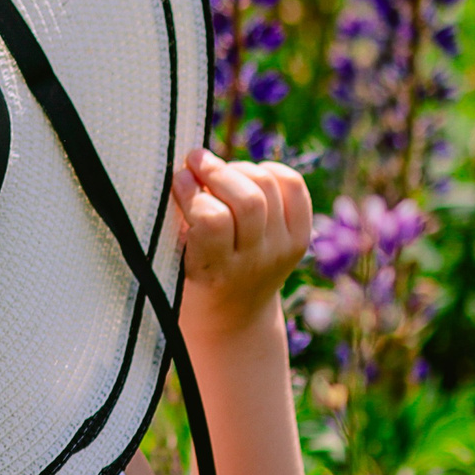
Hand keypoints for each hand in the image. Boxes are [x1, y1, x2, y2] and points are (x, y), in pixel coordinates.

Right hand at [172, 148, 311, 339]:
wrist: (233, 315)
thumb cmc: (188, 279)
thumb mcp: (173, 262)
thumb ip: (178, 222)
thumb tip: (185, 171)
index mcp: (217, 273)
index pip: (213, 221)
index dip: (192, 191)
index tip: (177, 178)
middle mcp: (257, 262)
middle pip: (248, 200)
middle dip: (217, 171)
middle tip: (194, 159)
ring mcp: (283, 250)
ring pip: (269, 186)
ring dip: (238, 168)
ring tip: (217, 170)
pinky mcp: (301, 238)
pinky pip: (293, 186)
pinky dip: (270, 170)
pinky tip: (248, 175)